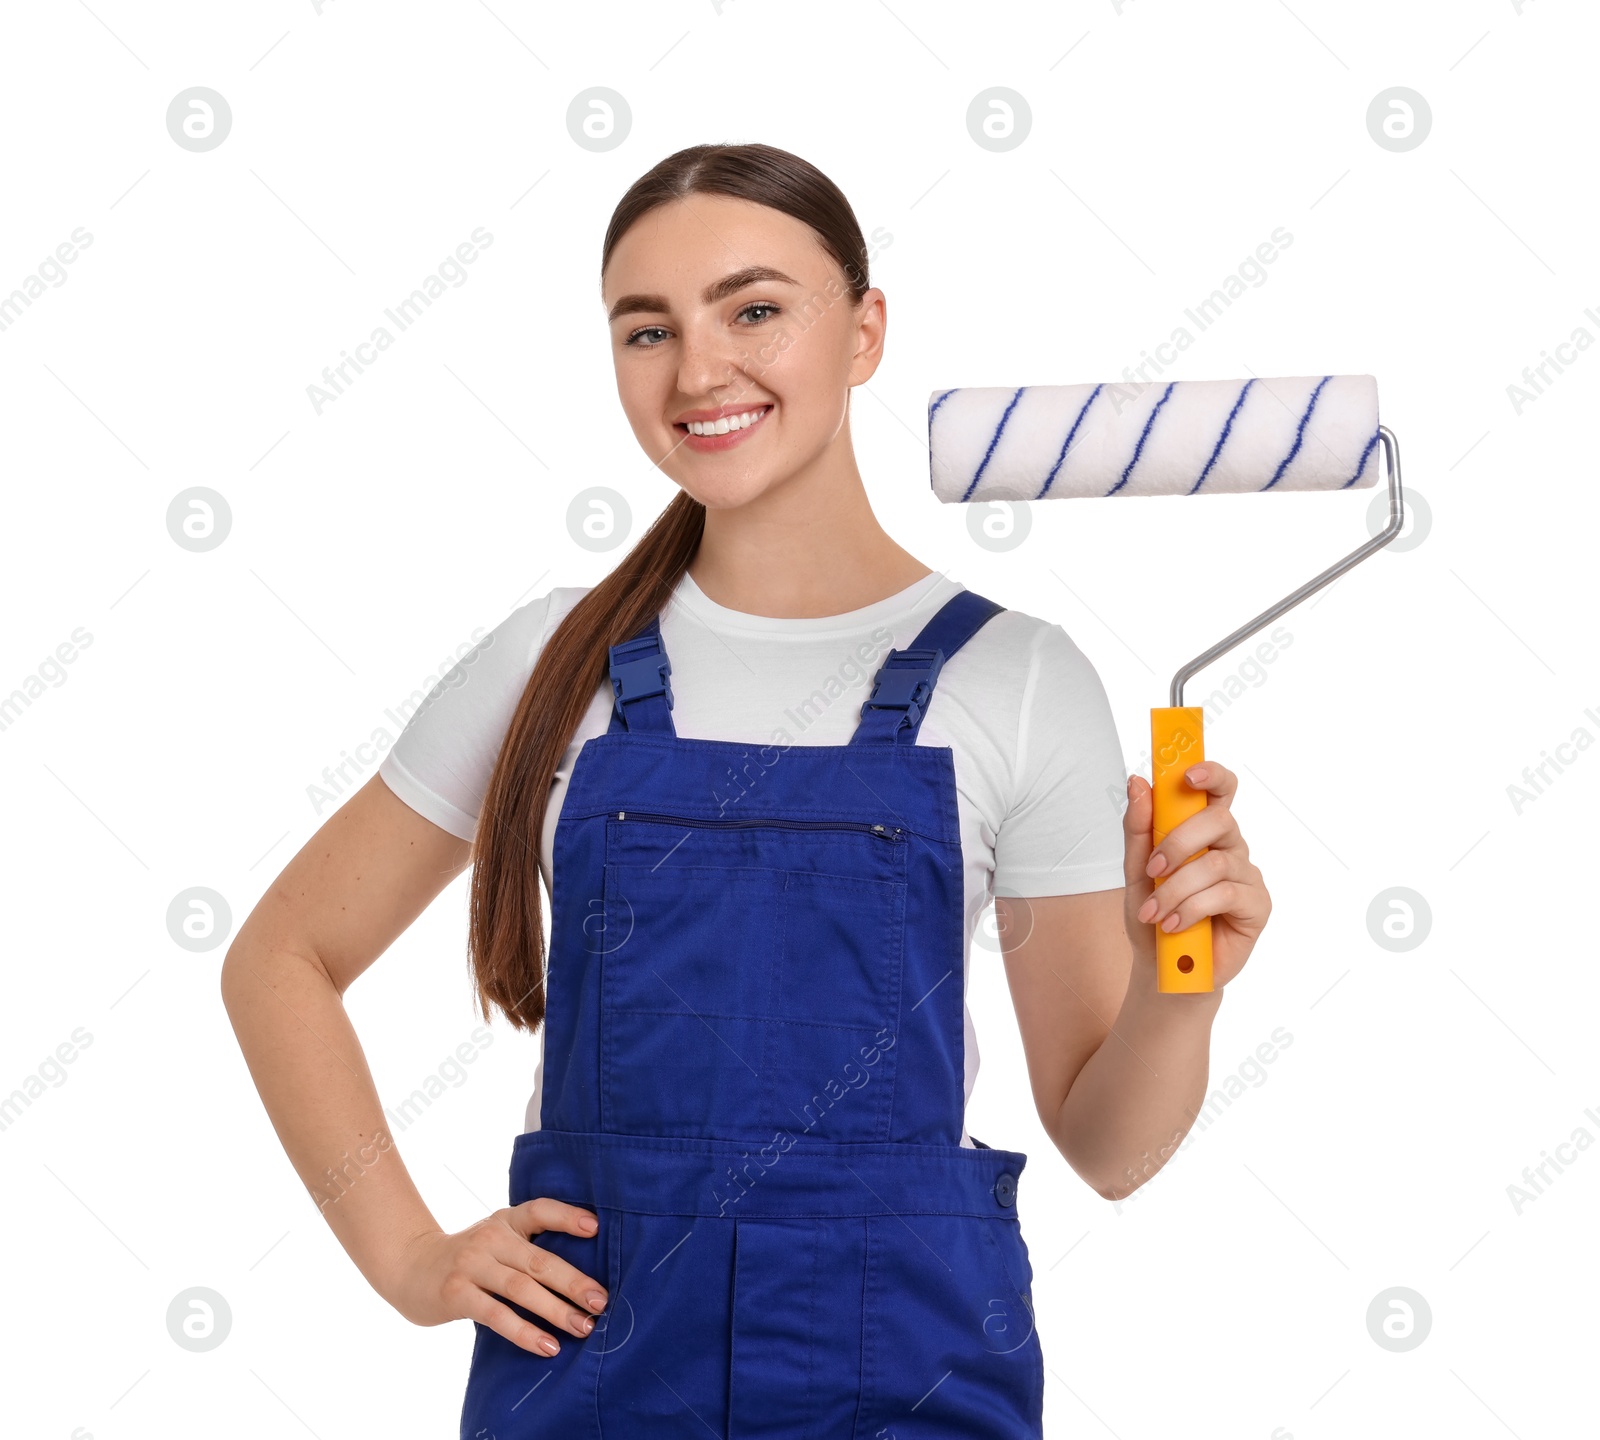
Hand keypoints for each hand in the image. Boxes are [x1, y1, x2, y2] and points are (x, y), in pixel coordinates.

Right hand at [383, 1199, 607, 1356]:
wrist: (409, 1267)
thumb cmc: (467, 1258)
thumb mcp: (495, 1240)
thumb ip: (527, 1248)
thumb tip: (582, 1277)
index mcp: (505, 1221)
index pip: (540, 1211)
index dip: (568, 1217)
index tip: (596, 1228)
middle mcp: (490, 1238)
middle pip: (539, 1260)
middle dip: (574, 1282)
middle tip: (601, 1302)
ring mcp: (472, 1265)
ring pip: (521, 1288)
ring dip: (555, 1310)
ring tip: (582, 1327)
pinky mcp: (456, 1294)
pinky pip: (496, 1315)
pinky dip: (524, 1332)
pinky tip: (547, 1345)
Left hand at [1121, 761, 1270, 987]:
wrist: (1163, 970)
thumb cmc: (1153, 915)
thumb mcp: (1135, 870)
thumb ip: (1139, 828)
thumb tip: (1137, 782)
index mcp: (1205, 832)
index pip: (1219, 790)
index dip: (1211, 774)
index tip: (1188, 775)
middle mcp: (1231, 847)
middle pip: (1220, 820)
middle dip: (1179, 842)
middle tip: (1152, 867)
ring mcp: (1247, 876)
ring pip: (1216, 863)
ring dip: (1176, 888)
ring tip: (1154, 913)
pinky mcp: (1258, 906)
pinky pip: (1226, 895)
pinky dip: (1191, 909)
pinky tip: (1173, 925)